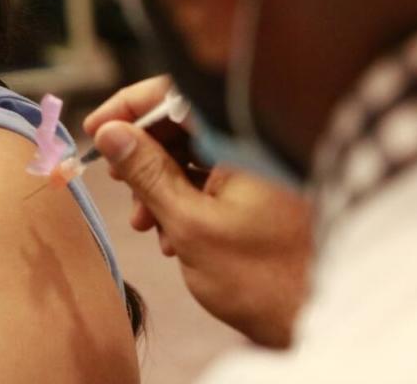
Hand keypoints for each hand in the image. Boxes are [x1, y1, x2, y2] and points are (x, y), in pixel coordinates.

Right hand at [85, 76, 312, 348]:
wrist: (320, 324)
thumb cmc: (264, 278)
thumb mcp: (189, 223)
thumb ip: (146, 172)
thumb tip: (110, 132)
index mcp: (245, 136)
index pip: (176, 92)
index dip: (129, 106)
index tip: (96, 128)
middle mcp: (255, 141)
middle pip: (181, 121)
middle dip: (141, 152)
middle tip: (115, 179)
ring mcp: (260, 165)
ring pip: (192, 151)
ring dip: (157, 182)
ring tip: (142, 222)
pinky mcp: (261, 189)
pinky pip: (210, 175)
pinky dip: (183, 197)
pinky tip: (169, 235)